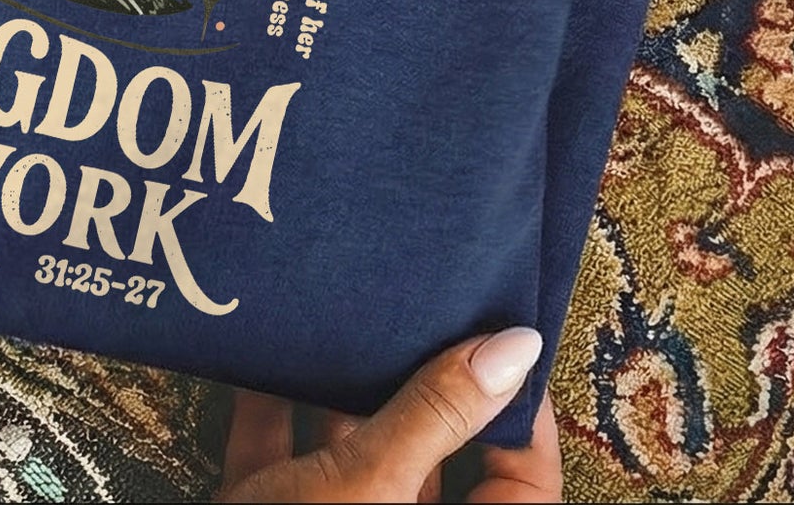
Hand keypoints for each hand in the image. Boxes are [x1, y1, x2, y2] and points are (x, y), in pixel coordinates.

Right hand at [218, 328, 561, 503]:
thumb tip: (514, 347)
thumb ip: (439, 414)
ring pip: (356, 456)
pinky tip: (270, 354)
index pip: (522, 485)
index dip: (516, 414)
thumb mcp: (373, 484)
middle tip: (421, 308)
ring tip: (349, 317)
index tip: (499, 339)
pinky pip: (285, 458)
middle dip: (420, 384)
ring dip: (343, 391)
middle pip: (434, 460)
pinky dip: (276, 409)